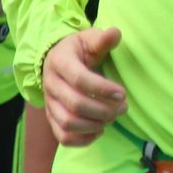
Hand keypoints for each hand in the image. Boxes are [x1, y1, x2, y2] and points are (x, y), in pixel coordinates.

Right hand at [41, 27, 126, 145]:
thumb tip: (116, 33)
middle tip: (123, 107)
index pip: (79, 79)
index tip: (122, 93)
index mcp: (60, 62)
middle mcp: (51, 84)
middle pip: (75, 105)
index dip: (102, 89)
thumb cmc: (78, 50)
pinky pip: (63, 137)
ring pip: (68, 124)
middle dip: (103, 110)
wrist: (55, 60)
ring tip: (112, 118)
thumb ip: (102, 39)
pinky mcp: (51, 118)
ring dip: (95, 125)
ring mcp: (49, 103)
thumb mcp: (88, 39)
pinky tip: (100, 130)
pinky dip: (83, 139)